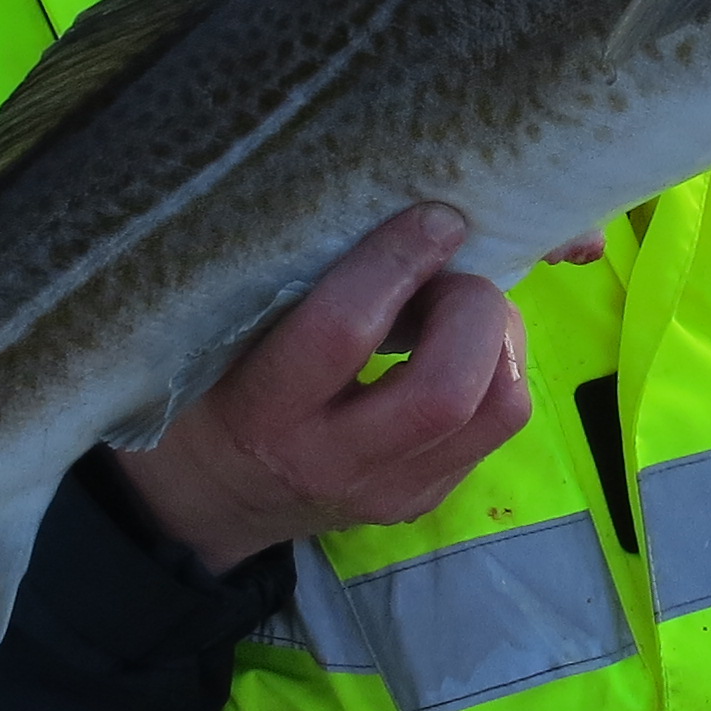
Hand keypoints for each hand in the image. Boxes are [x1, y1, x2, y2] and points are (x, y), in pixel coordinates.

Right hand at [118, 204, 532, 572]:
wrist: (210, 497)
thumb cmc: (210, 387)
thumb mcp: (222, 337)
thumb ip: (293, 287)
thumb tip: (396, 213)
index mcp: (264, 413)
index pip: (343, 333)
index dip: (398, 262)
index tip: (433, 217)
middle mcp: (334, 463)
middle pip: (445, 392)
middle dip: (472, 309)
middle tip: (453, 271)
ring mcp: (391, 491)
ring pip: (498, 411)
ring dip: (500, 336)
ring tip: (467, 303)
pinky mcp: (429, 497)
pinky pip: (498, 422)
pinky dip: (497, 364)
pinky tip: (461, 342)